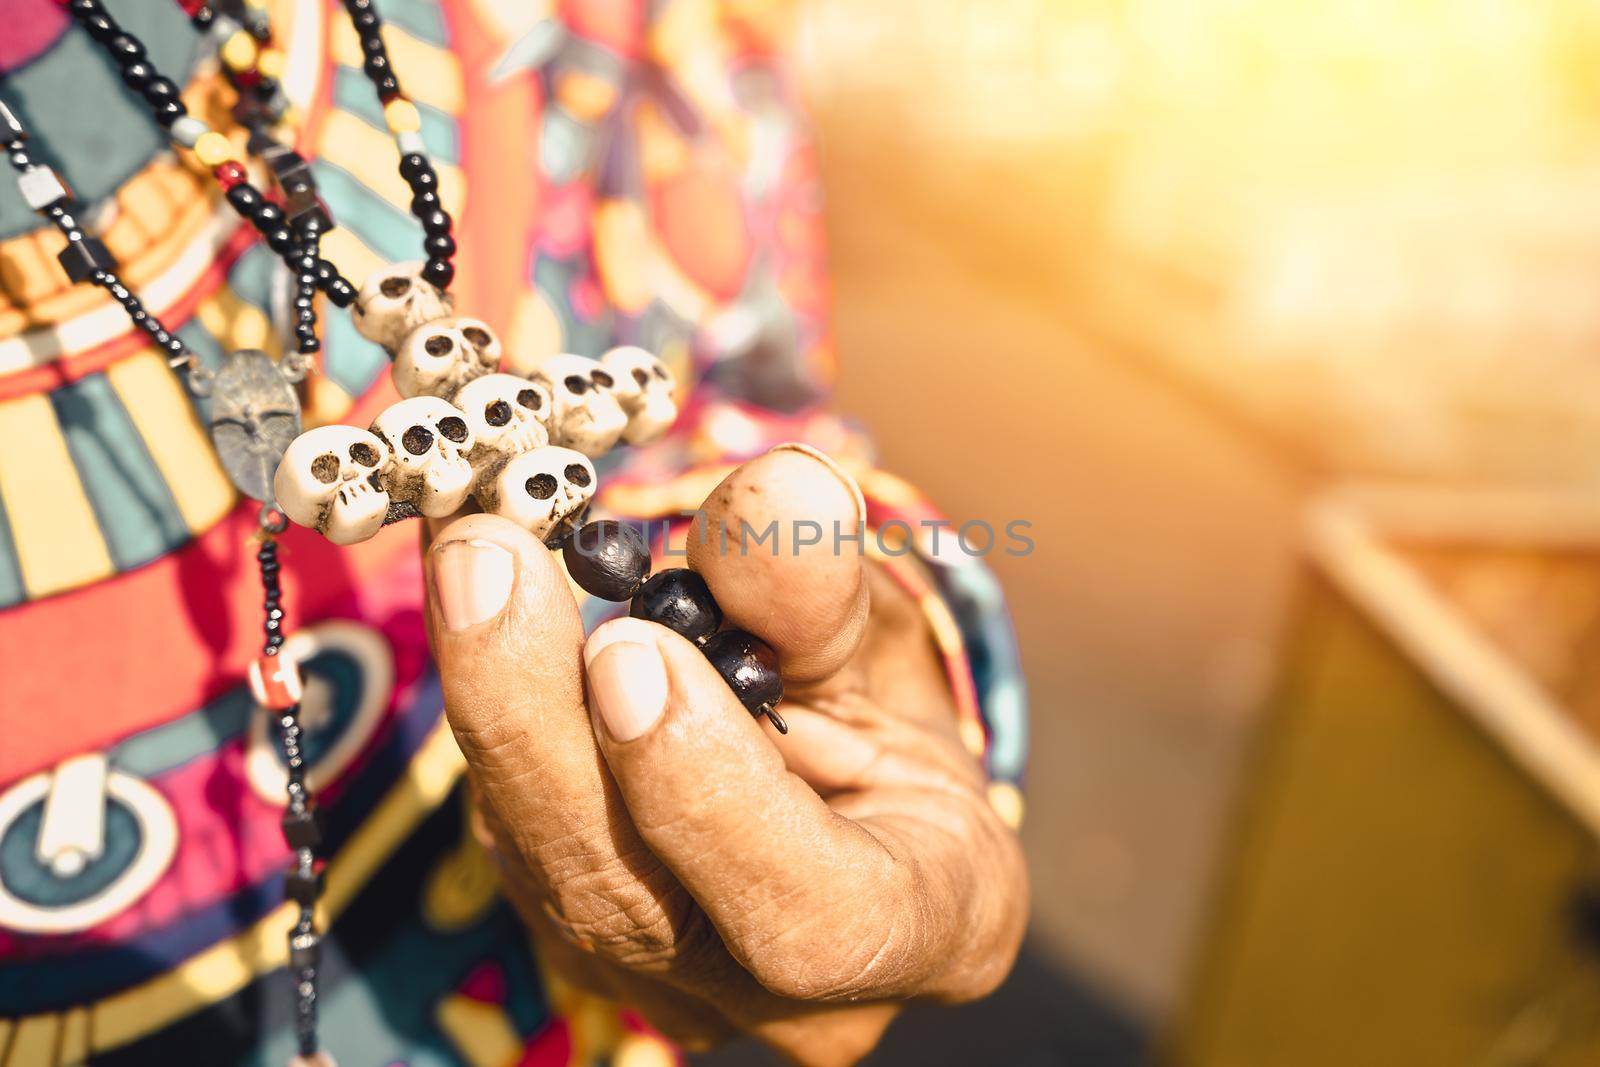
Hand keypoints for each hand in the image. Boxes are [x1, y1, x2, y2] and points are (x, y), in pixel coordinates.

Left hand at [424, 447, 1026, 1065]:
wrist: (843, 789)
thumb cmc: (891, 717)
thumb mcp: (883, 640)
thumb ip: (827, 587)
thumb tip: (781, 484)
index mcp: (920, 930)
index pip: (810, 916)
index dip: (708, 794)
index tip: (630, 651)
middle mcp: (775, 996)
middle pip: (627, 899)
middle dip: (539, 723)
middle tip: (488, 559)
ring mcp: (660, 977)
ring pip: (541, 860)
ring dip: (491, 695)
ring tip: (469, 547)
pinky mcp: (574, 930)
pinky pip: (510, 823)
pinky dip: (485, 699)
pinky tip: (472, 588)